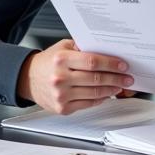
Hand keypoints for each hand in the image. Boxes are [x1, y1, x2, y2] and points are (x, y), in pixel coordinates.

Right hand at [16, 39, 133, 114]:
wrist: (27, 79)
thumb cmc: (47, 62)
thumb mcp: (63, 47)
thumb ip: (82, 47)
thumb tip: (107, 49)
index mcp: (61, 59)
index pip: (93, 62)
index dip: (111, 64)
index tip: (122, 65)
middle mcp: (60, 78)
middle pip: (96, 79)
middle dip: (116, 78)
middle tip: (127, 77)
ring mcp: (61, 95)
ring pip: (94, 93)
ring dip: (111, 90)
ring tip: (120, 85)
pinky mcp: (62, 108)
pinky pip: (88, 103)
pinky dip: (100, 99)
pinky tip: (107, 94)